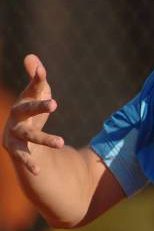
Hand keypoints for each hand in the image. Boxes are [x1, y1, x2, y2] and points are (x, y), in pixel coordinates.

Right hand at [2, 55, 63, 173]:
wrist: (17, 135)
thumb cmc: (31, 111)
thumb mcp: (37, 95)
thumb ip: (37, 79)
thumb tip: (32, 58)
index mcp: (23, 101)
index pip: (32, 89)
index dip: (36, 80)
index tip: (42, 71)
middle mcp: (15, 116)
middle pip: (26, 109)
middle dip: (39, 106)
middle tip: (55, 103)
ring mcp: (14, 133)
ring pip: (29, 135)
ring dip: (44, 138)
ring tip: (61, 142)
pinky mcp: (15, 149)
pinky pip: (23, 157)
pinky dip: (30, 164)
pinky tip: (38, 171)